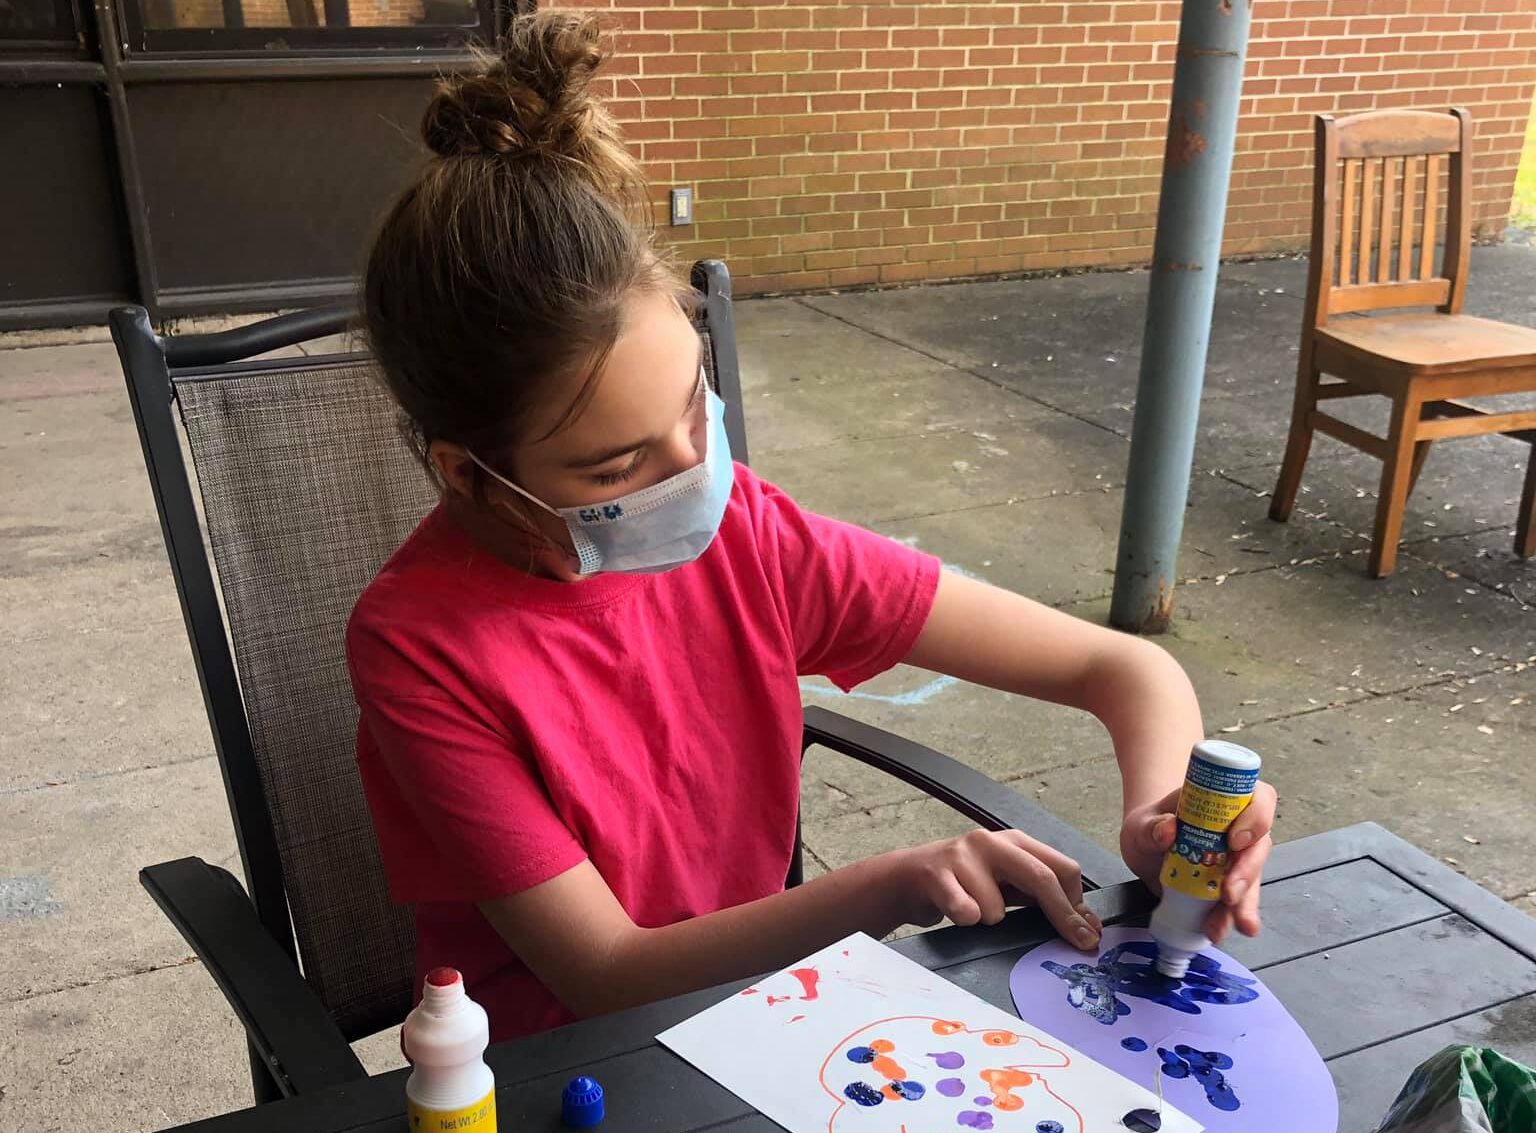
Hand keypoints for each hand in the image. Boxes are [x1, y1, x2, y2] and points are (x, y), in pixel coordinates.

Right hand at [893, 830, 1103, 950]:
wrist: (907, 879)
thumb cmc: (964, 884)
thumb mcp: (1006, 883)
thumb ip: (1042, 897)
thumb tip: (1087, 926)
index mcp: (1014, 842)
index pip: (1061, 867)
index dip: (1077, 904)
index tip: (1087, 933)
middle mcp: (991, 842)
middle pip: (1041, 877)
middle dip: (1063, 916)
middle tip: (1079, 945)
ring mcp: (962, 855)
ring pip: (997, 908)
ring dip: (989, 919)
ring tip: (972, 909)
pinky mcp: (936, 873)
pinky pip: (966, 912)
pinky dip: (964, 919)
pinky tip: (955, 910)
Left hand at [1119, 779, 1276, 942]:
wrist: (1146, 847)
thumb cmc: (1151, 826)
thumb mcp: (1142, 823)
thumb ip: (1152, 825)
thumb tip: (1169, 829)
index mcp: (1225, 801)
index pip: (1258, 799)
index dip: (1255, 818)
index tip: (1236, 840)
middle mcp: (1240, 829)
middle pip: (1259, 846)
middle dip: (1247, 872)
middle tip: (1229, 894)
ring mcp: (1238, 860)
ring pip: (1251, 880)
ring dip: (1242, 905)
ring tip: (1223, 926)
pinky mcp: (1231, 886)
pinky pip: (1236, 903)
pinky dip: (1227, 919)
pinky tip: (1216, 931)